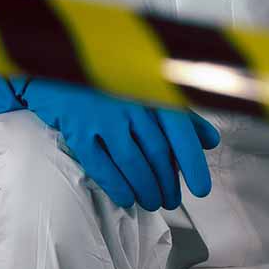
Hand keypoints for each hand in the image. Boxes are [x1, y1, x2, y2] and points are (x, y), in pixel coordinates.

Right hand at [0, 73, 220, 211]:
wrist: (57, 66)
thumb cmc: (112, 83)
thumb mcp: (150, 92)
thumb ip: (182, 116)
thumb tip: (211, 141)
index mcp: (152, 92)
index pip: (181, 132)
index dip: (193, 164)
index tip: (201, 190)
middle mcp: (130, 103)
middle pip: (157, 154)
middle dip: (167, 183)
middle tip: (171, 201)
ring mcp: (102, 116)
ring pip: (132, 163)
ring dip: (146, 189)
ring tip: (152, 202)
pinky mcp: (77, 128)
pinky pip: (100, 165)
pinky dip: (116, 186)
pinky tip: (126, 198)